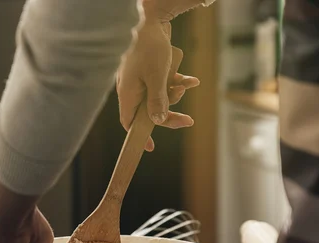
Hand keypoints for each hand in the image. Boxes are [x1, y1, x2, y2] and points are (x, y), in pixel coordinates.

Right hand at [116, 14, 199, 150]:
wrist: (150, 20)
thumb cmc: (149, 47)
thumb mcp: (157, 77)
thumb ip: (157, 100)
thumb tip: (158, 120)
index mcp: (127, 94)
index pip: (129, 122)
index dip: (139, 135)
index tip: (150, 146)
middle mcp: (131, 89)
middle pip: (148, 111)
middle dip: (169, 114)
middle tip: (187, 120)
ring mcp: (139, 80)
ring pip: (158, 97)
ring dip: (174, 94)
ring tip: (186, 85)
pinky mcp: (148, 71)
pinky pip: (163, 83)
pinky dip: (176, 83)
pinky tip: (191, 80)